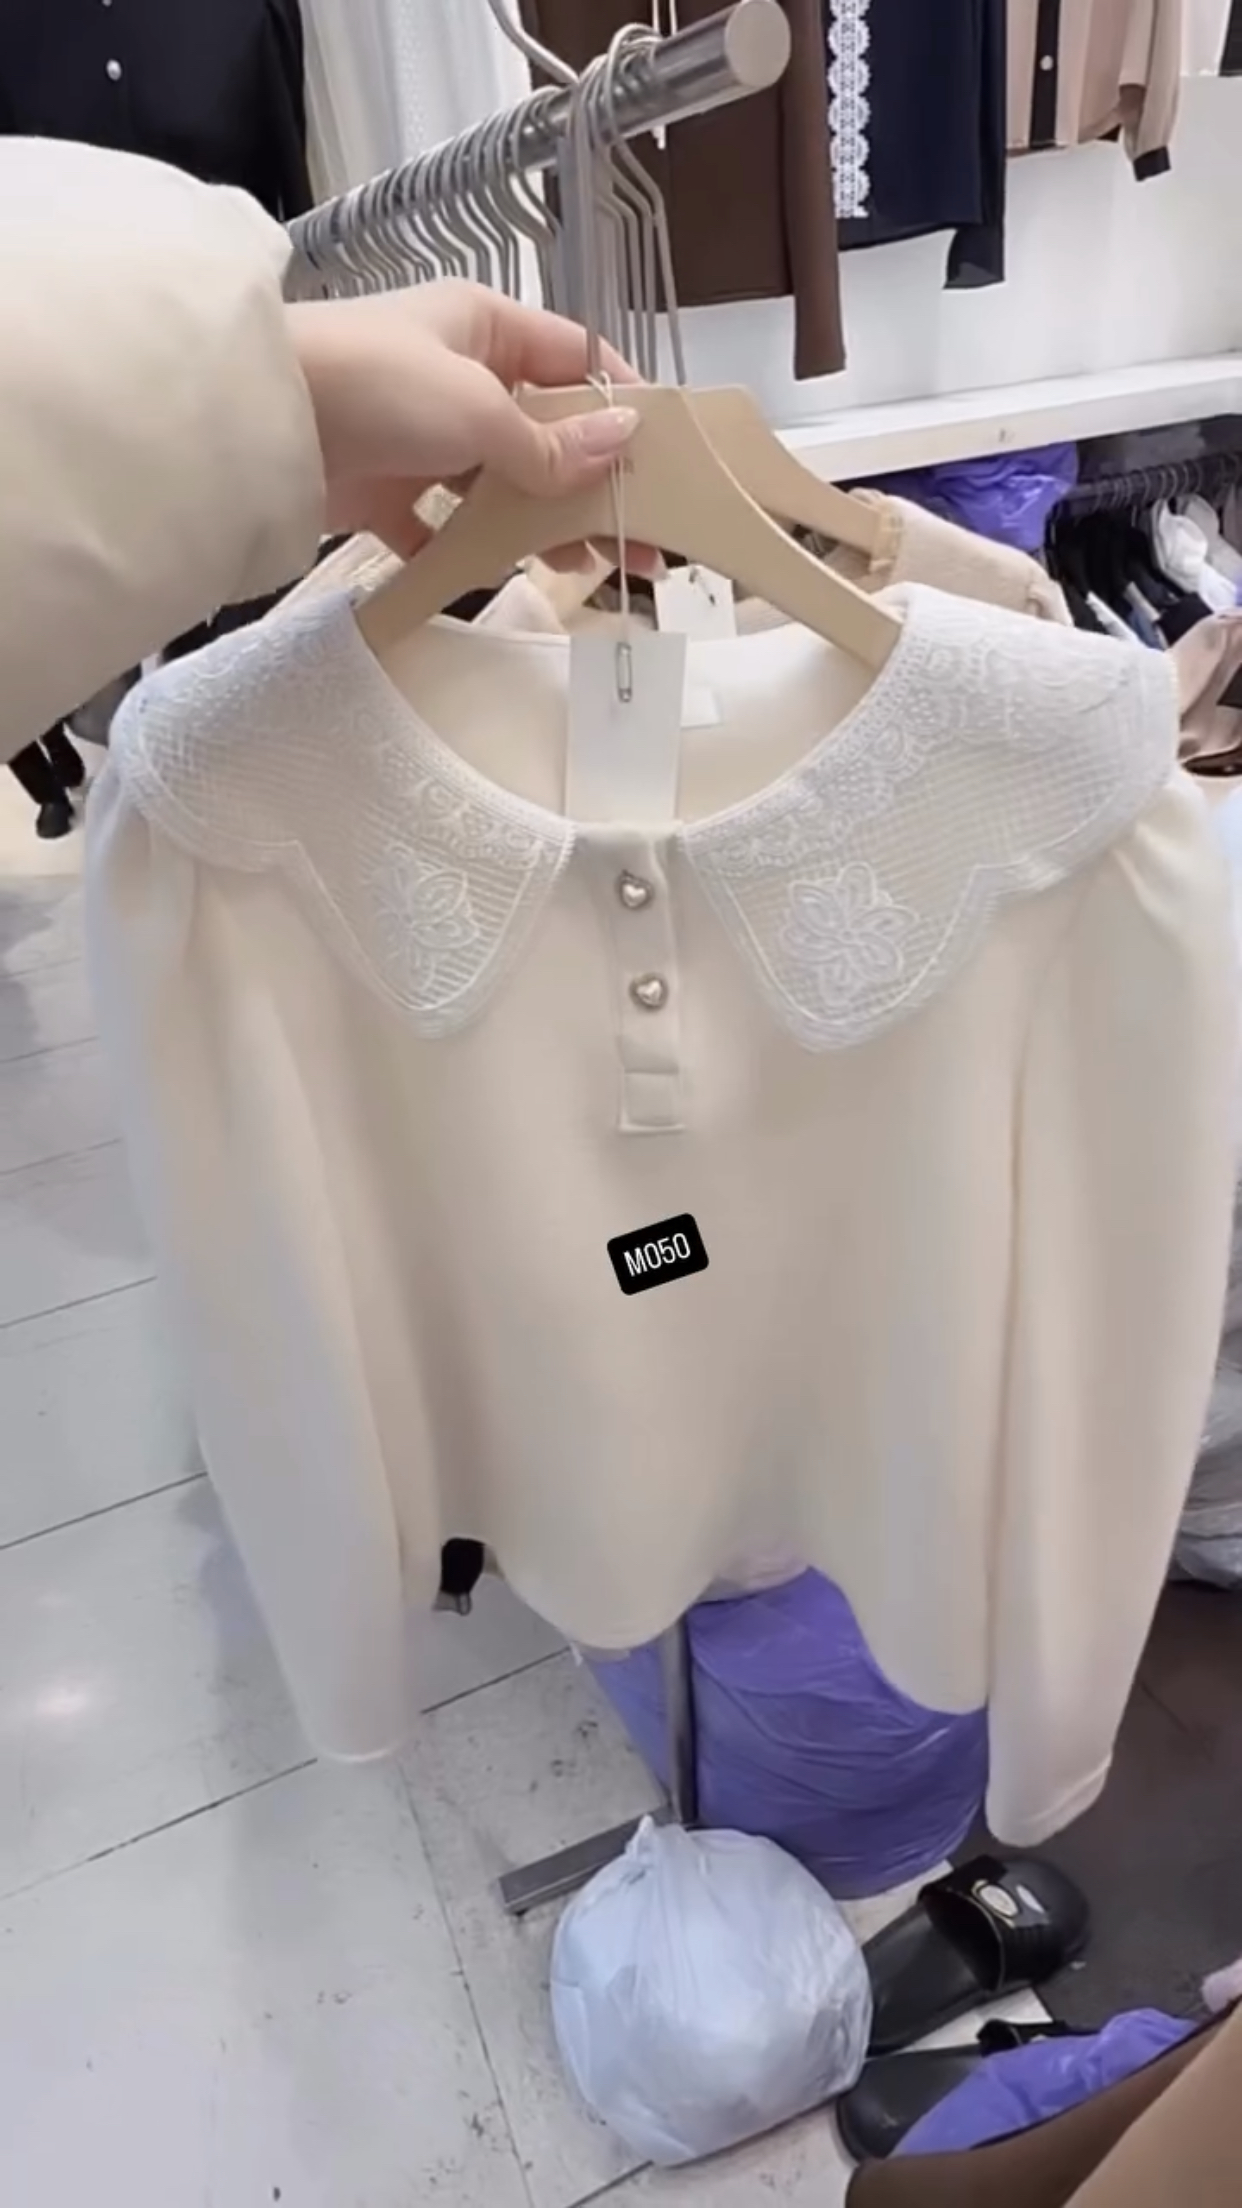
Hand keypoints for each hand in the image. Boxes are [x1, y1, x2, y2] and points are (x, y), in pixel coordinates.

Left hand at [287, 280, 641, 564]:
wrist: (257, 422)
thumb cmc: (373, 386)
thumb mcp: (477, 410)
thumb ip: (550, 443)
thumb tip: (625, 441)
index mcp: (484, 325)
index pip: (575, 359)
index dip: (622, 405)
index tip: (666, 458)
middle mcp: (457, 373)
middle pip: (545, 432)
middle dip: (593, 485)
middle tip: (645, 540)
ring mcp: (421, 434)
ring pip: (501, 484)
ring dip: (543, 524)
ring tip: (588, 571)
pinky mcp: (385, 489)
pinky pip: (443, 525)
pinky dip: (471, 551)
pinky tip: (506, 579)